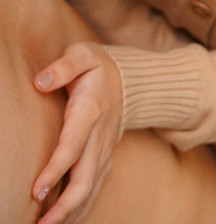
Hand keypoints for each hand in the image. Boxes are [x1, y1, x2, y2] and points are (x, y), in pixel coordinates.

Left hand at [32, 42, 122, 223]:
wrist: (131, 79)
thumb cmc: (98, 67)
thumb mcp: (82, 55)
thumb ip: (63, 67)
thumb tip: (40, 82)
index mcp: (90, 111)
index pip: (73, 146)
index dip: (55, 170)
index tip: (36, 191)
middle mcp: (99, 136)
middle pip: (85, 179)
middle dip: (64, 207)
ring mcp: (105, 150)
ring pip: (91, 189)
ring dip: (71, 213)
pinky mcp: (105, 158)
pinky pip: (94, 188)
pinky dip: (81, 208)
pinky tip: (65, 221)